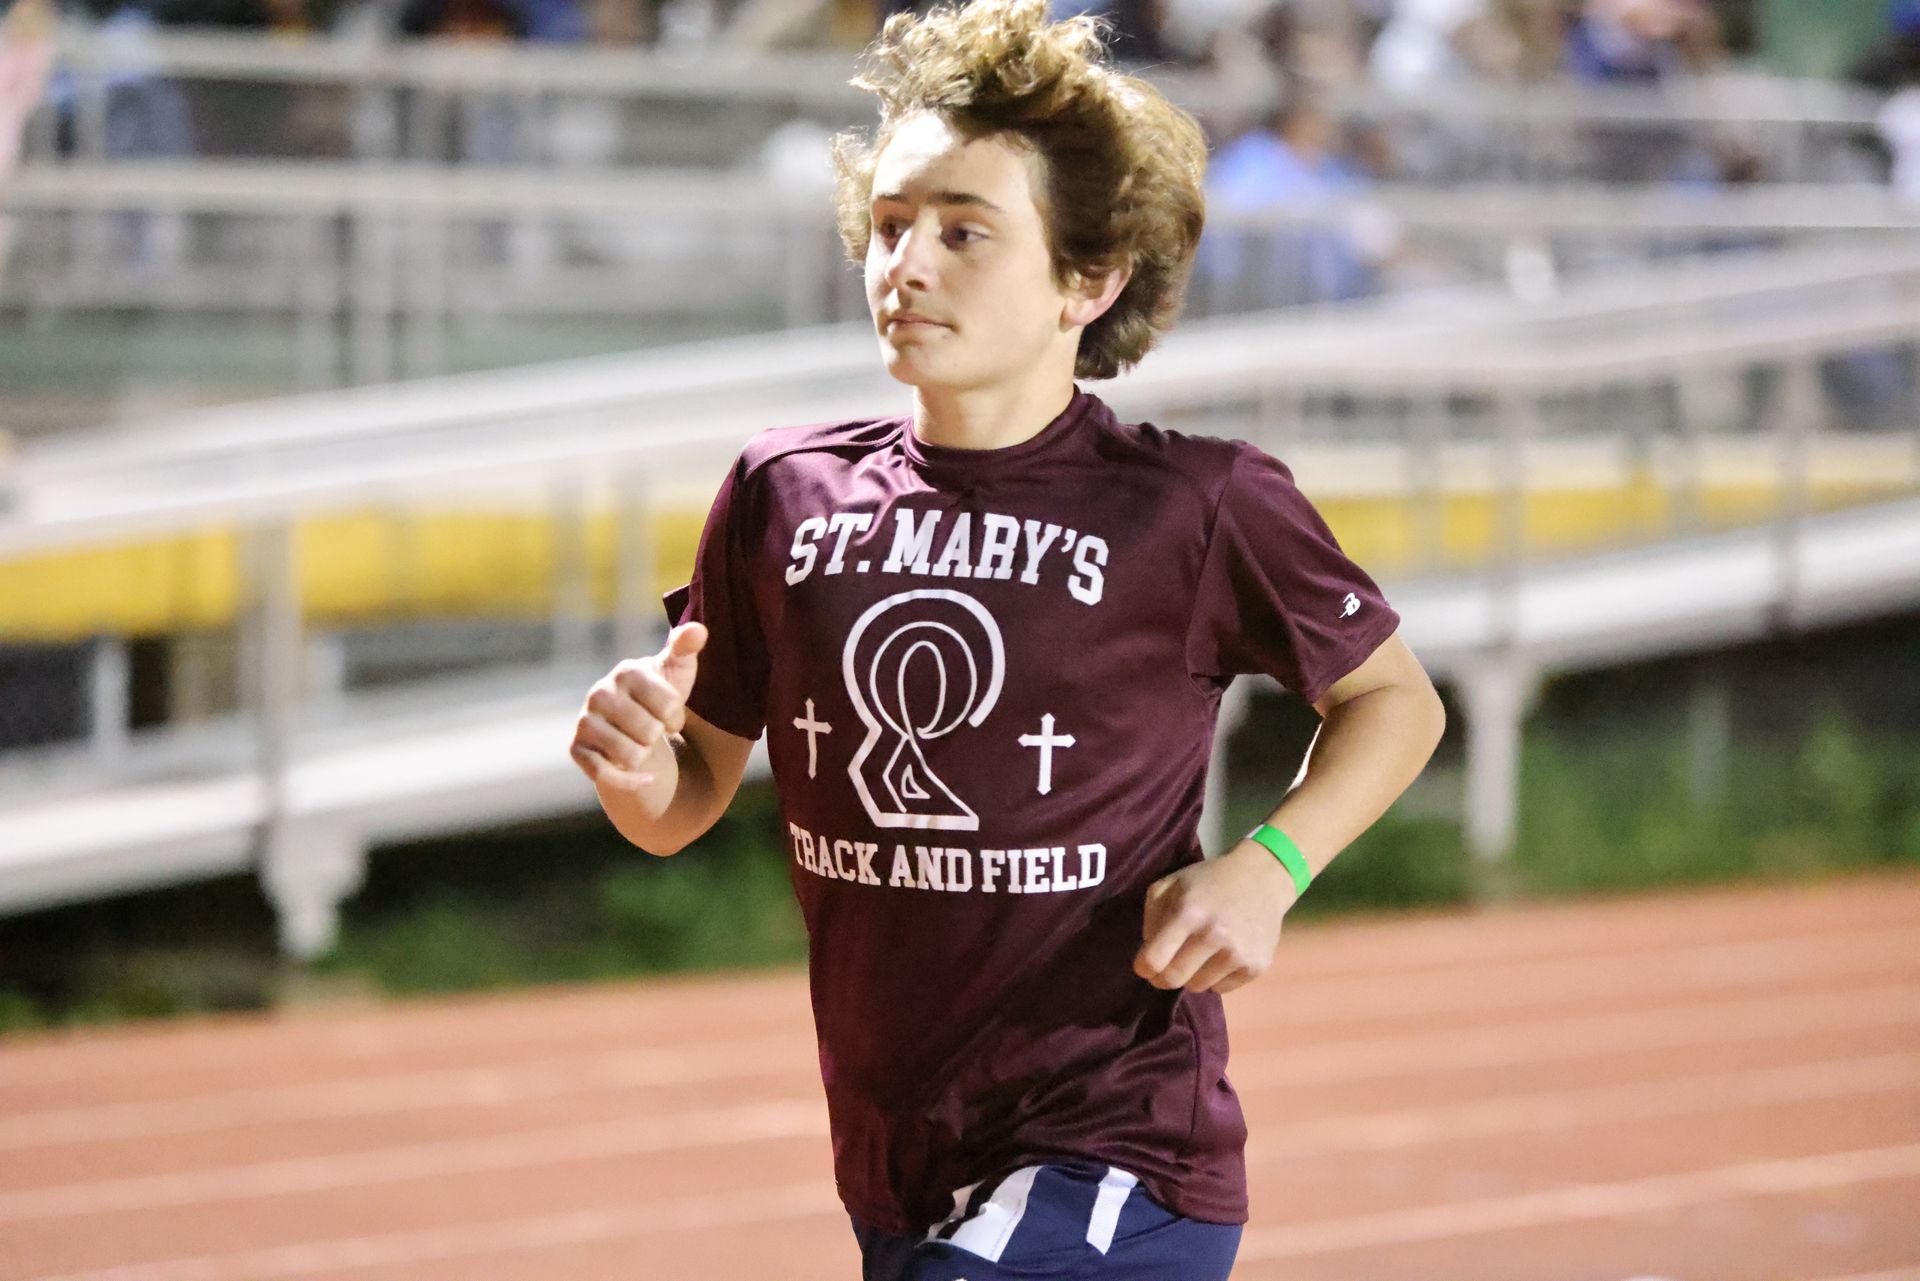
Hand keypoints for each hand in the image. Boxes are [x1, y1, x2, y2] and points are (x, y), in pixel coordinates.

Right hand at [570, 622, 706, 798]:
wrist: (633, 724)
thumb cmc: (660, 694)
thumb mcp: (678, 670)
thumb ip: (687, 647)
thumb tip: (697, 630)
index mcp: (627, 671)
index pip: (670, 705)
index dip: (676, 716)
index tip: (669, 711)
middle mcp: (599, 692)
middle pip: (650, 732)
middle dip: (659, 736)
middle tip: (652, 728)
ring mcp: (585, 721)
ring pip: (631, 755)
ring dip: (645, 755)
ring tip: (639, 741)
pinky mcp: (576, 749)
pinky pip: (608, 776)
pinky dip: (633, 781)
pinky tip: (644, 775)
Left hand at [1132, 841, 1298, 994]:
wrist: (1262, 878)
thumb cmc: (1209, 880)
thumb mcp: (1171, 883)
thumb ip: (1151, 916)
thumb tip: (1148, 952)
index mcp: (1188, 912)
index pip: (1153, 960)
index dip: (1143, 967)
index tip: (1145, 966)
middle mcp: (1213, 935)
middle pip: (1173, 979)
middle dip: (1162, 978)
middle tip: (1165, 968)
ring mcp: (1238, 953)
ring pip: (1197, 987)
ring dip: (1192, 975)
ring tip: (1200, 954)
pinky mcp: (1256, 966)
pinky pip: (1221, 989)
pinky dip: (1216, 977)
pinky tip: (1222, 955)